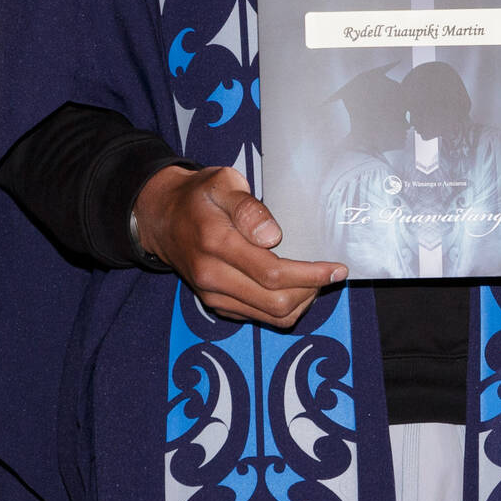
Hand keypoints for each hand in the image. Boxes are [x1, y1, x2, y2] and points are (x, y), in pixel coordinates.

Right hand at [133, 164, 345, 327]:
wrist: (162, 218)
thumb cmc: (199, 195)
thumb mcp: (222, 182)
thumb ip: (248, 207)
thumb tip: (273, 236)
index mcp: (216, 244)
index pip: (273, 273)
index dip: (311, 274)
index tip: (337, 267)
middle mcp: (213, 277)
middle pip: (276, 302)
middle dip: (312, 290)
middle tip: (330, 272)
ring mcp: (213, 296)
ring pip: (271, 316)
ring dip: (301, 302)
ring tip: (315, 279)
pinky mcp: (216, 305)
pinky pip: (259, 317)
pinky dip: (284, 308)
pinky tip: (294, 286)